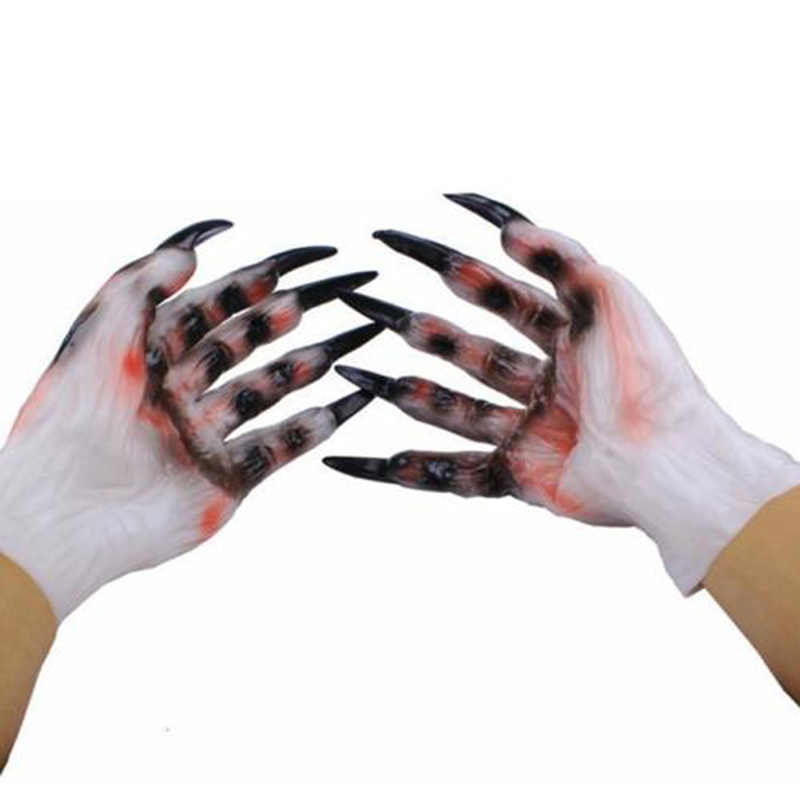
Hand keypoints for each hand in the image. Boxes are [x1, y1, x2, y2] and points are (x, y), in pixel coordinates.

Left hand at [0, 221, 382, 618]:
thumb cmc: (75, 419)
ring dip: (297, 373)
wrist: (70, 510)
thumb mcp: (103, 331)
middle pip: (240, 349)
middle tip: (307, 305)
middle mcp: (179, 394)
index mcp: (149, 358)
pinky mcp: (225, 479)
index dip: (243, 288)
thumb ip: (146, 282)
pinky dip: (306, 432)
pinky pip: (276, 449)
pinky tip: (332, 412)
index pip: (207, 311)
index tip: (281, 270)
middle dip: (275, 325)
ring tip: (328, 355)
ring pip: (264, 395)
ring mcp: (204, 437)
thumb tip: (193, 248)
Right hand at [325, 194, 799, 591]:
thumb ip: (562, 256)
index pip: (498, 293)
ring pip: (455, 409)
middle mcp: (544, 382)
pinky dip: (411, 473)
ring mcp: (530, 430)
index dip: (454, 269)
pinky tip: (370, 462)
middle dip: (422, 331)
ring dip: (409, 395)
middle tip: (376, 311)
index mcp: (567, 337)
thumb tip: (509, 227)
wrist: (669, 461)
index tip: (404, 245)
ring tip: (366, 380)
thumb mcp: (612, 298)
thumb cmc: (650, 377)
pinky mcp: (521, 477)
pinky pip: (456, 474)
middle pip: (468, 350)